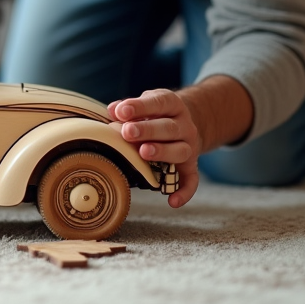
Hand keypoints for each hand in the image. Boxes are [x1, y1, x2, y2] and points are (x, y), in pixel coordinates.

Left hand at [108, 88, 200, 208]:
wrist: (183, 122)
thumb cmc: (156, 113)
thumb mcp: (146, 103)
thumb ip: (129, 107)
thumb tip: (113, 110)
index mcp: (173, 105)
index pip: (158, 103)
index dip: (140, 107)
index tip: (121, 111)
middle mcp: (185, 126)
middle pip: (169, 128)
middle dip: (147, 130)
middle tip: (127, 132)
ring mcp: (189, 146)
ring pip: (180, 151)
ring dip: (162, 153)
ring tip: (143, 153)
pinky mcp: (191, 166)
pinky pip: (191, 180)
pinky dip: (184, 192)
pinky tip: (172, 201)